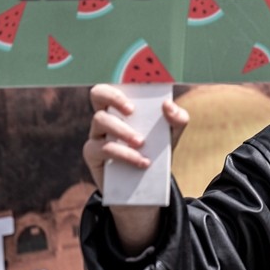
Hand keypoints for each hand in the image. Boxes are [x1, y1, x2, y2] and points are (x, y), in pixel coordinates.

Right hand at [84, 84, 188, 253]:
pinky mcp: (92, 154)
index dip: (122, 81)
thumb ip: (177, 119)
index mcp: (123, 107)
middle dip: (114, 97)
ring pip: (100, 120)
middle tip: (132, 111)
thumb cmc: (157, 152)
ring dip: (123, 130)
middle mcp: (106, 117)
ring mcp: (96, 135)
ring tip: (141, 143)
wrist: (146, 188)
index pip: (115, 85)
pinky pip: (103, 148)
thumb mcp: (172, 136)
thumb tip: (168, 105)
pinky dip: (124, 154)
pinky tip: (141, 162)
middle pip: (97, 94)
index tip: (137, 87)